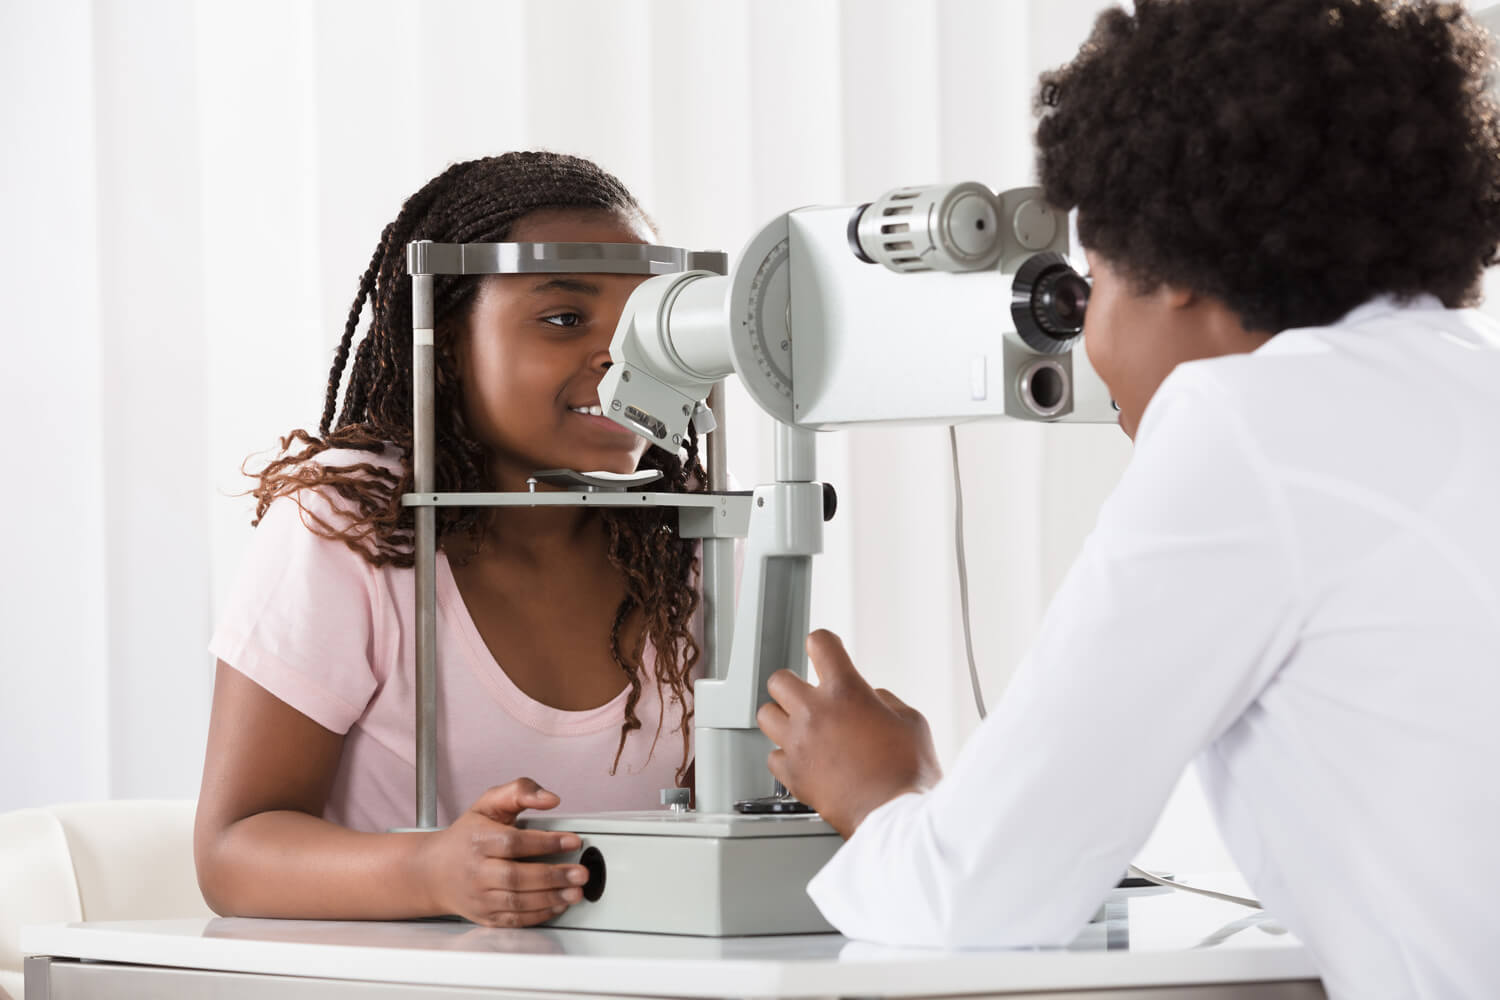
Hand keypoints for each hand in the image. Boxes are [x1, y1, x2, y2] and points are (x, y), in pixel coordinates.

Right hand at [416, 778, 589, 926]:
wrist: (434, 870)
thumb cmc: (468, 835)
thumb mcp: (489, 803)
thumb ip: (520, 791)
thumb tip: (550, 799)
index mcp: (477, 840)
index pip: (513, 842)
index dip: (546, 842)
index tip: (572, 841)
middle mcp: (476, 871)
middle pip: (516, 876)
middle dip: (553, 876)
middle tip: (581, 873)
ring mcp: (479, 897)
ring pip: (516, 901)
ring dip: (551, 898)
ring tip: (576, 892)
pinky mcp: (484, 916)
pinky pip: (514, 919)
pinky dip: (539, 915)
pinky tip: (558, 904)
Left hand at [756, 630, 941, 838]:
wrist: (896, 819)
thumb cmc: (909, 774)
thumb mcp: (912, 721)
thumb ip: (883, 700)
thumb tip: (870, 699)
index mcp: (846, 692)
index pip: (820, 643)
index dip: (824, 644)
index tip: (825, 650)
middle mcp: (815, 713)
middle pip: (779, 679)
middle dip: (794, 684)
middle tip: (809, 695)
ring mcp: (798, 744)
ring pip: (765, 715)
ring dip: (782, 717)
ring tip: (800, 726)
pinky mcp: (793, 775)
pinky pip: (773, 756)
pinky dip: (786, 756)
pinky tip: (803, 759)